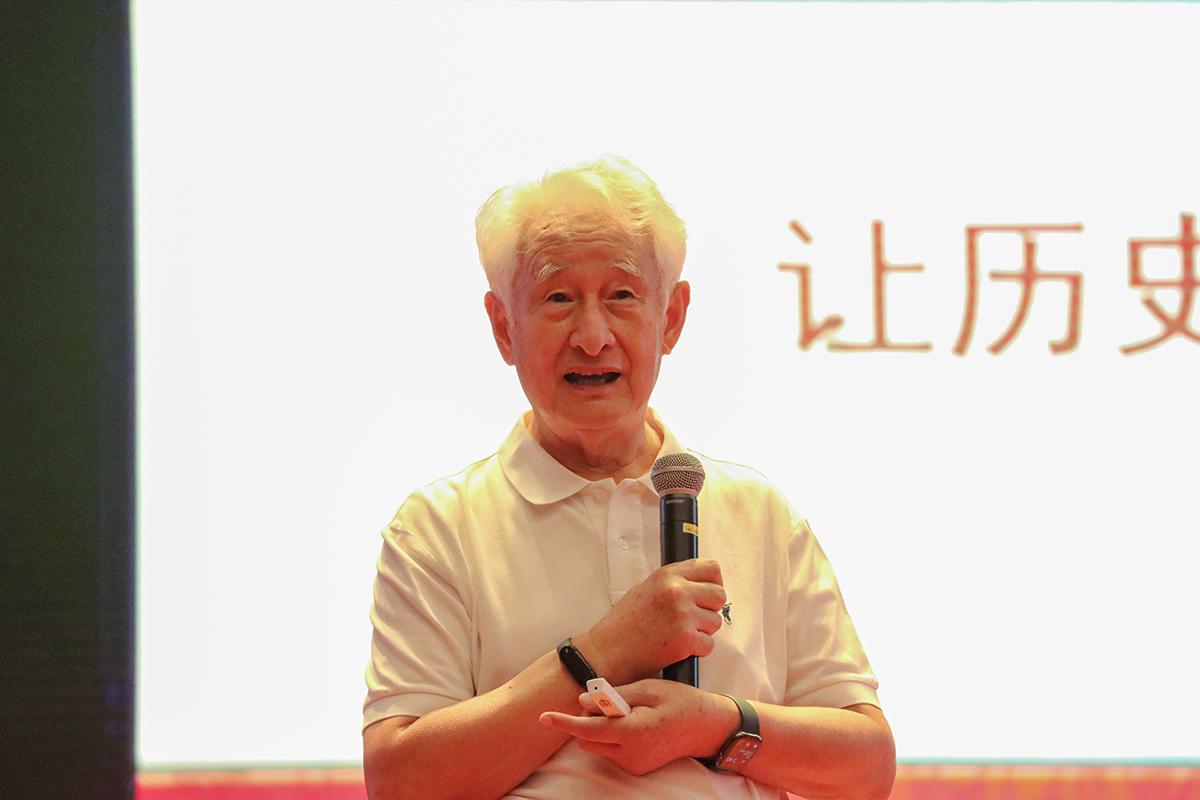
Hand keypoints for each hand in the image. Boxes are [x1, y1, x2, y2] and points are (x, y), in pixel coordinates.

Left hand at [539, 680, 738, 775]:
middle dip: (588, 720)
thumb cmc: (681, 702)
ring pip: (598, 746)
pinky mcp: (637, 768)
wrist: (708, 728)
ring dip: (601, 728)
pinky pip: (612, 751)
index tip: (543, 717)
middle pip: (588, 739)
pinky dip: (613, 736)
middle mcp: (631, 754)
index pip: (587, 730)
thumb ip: (613, 696)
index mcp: (633, 732)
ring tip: (628, 710)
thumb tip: (582, 701)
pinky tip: (635, 722)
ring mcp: (634, 765)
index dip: (563, 722)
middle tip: (607, 700)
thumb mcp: (648, 689)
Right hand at [577, 559, 725, 684]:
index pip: (711, 568)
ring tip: (680, 633)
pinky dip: (697, 650)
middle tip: (694, 618)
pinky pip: (709, 644)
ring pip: (716, 621)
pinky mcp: (685, 640)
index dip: (714, 582)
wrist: (608, 652)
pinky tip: (678, 648)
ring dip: (703, 630)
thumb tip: (698, 583)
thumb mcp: (644, 589)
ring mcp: (682, 615)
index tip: (707, 593)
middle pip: (719, 594)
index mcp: (667, 575)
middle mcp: (677, 591)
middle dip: (710, 608)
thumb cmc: (623, 624)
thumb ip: (672, 583)